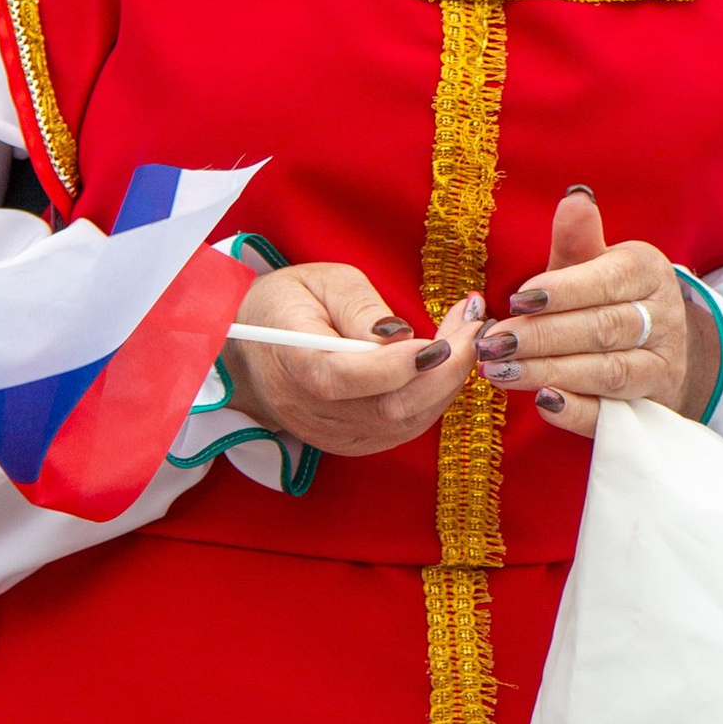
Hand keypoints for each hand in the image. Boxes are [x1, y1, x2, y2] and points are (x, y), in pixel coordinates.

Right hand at [223, 260, 481, 462]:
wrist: (248, 347)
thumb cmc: (289, 303)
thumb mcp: (323, 281)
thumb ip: (361, 307)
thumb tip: (401, 336)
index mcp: (293, 359)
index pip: (349, 376)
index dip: (402, 365)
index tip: (445, 338)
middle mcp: (307, 408)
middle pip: (388, 408)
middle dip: (446, 371)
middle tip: (474, 329)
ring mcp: (326, 432)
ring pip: (402, 425)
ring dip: (445, 386)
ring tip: (465, 342)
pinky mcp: (344, 442)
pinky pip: (399, 432)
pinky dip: (431, 403)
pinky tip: (443, 369)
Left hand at [473, 187, 722, 438]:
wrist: (659, 348)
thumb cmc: (609, 297)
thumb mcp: (594, 264)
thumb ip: (578, 240)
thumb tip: (574, 198)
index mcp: (647, 272)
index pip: (606, 282)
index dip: (562, 292)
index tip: (516, 299)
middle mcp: (662, 319)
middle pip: (601, 329)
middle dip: (542, 338)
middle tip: (492, 344)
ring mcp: (660, 367)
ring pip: (606, 373)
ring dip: (549, 373)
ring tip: (500, 373)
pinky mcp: (650, 408)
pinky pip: (614, 415)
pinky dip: (578, 412)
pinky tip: (542, 403)